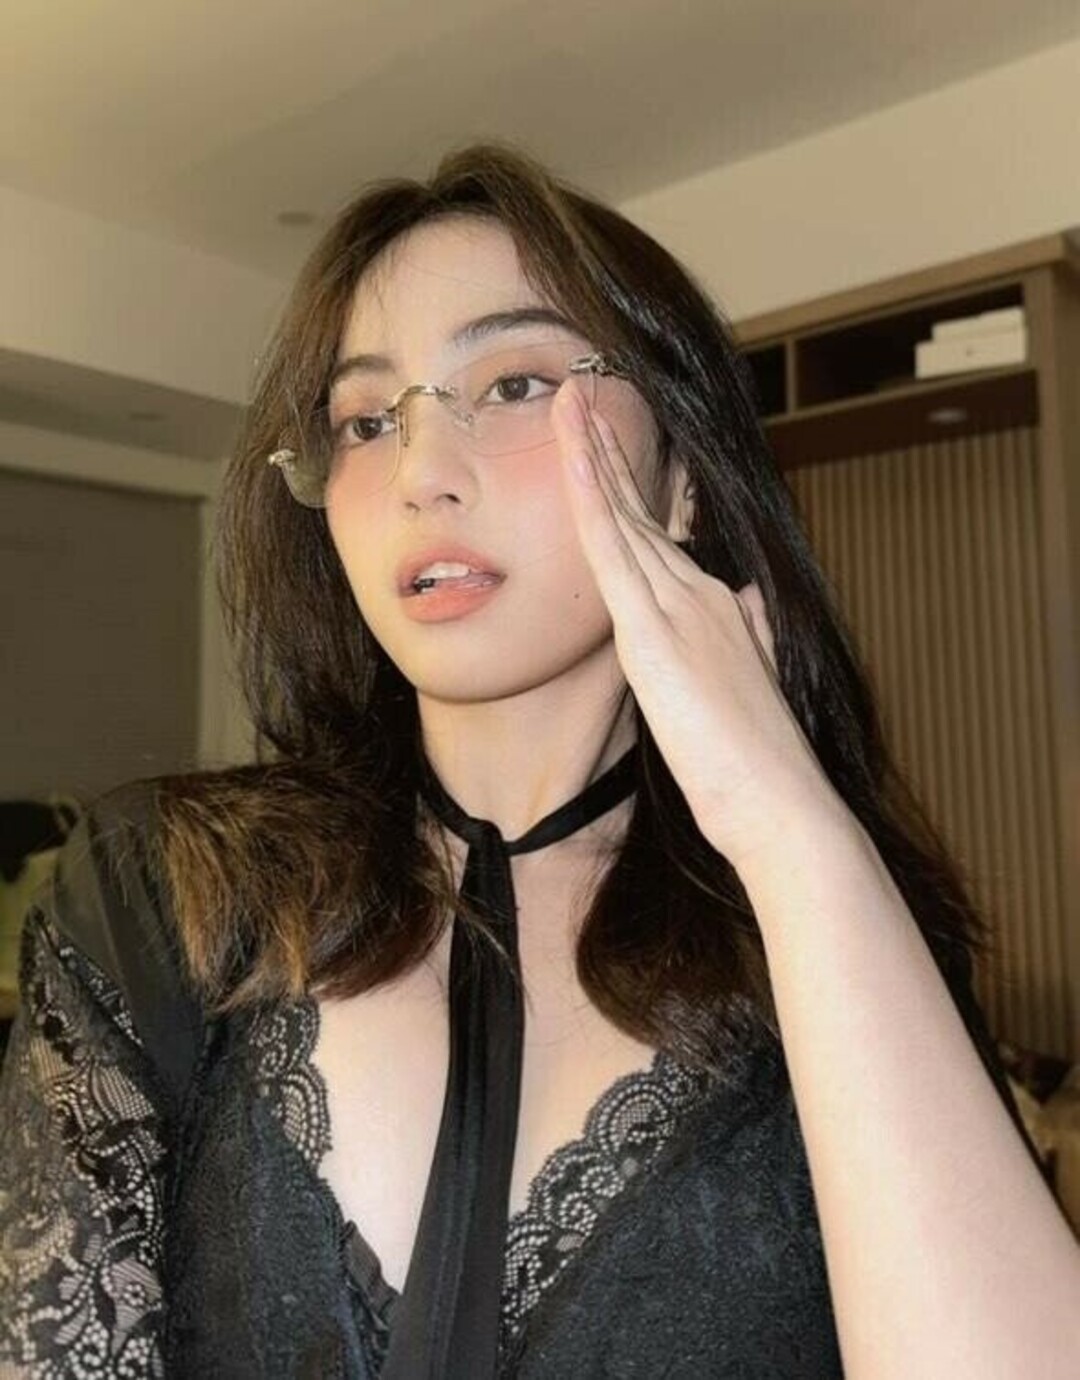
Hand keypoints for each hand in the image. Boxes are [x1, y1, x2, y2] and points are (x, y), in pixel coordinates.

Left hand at [551, 379, 846, 872]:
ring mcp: (678, 606)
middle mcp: (698, 592)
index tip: (610, 446)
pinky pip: (611, 551)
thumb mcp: (749, 688)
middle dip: (610, 449)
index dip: (633, 487)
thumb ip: (745, 640)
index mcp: (715, 608)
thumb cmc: (757, 765)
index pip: (662, 535)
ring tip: (570, 399)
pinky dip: (591, 499)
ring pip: (623, 515)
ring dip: (595, 451)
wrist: (778, 800)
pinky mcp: (653, 632)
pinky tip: (575, 457)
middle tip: (583, 396)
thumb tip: (747, 606)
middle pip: (641, 510)